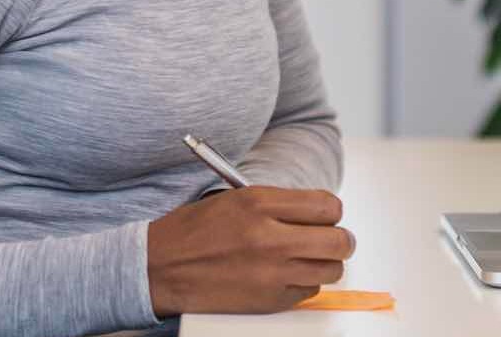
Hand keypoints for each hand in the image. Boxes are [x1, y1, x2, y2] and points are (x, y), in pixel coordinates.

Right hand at [146, 186, 355, 315]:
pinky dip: (303, 283)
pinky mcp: (269, 300)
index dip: (331, 211)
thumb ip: (279, 204)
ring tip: (306, 258)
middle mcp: (270, 238)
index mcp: (259, 203)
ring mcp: (271, 273)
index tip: (325, 215)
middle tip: (329, 239)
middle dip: (339, 239)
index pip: (327, 206)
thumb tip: (319, 212)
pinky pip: (309, 291)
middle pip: (339, 241)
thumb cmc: (195, 231)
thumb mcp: (235, 199)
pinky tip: (284, 275)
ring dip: (324, 263)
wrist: (161, 269)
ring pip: (330, 269)